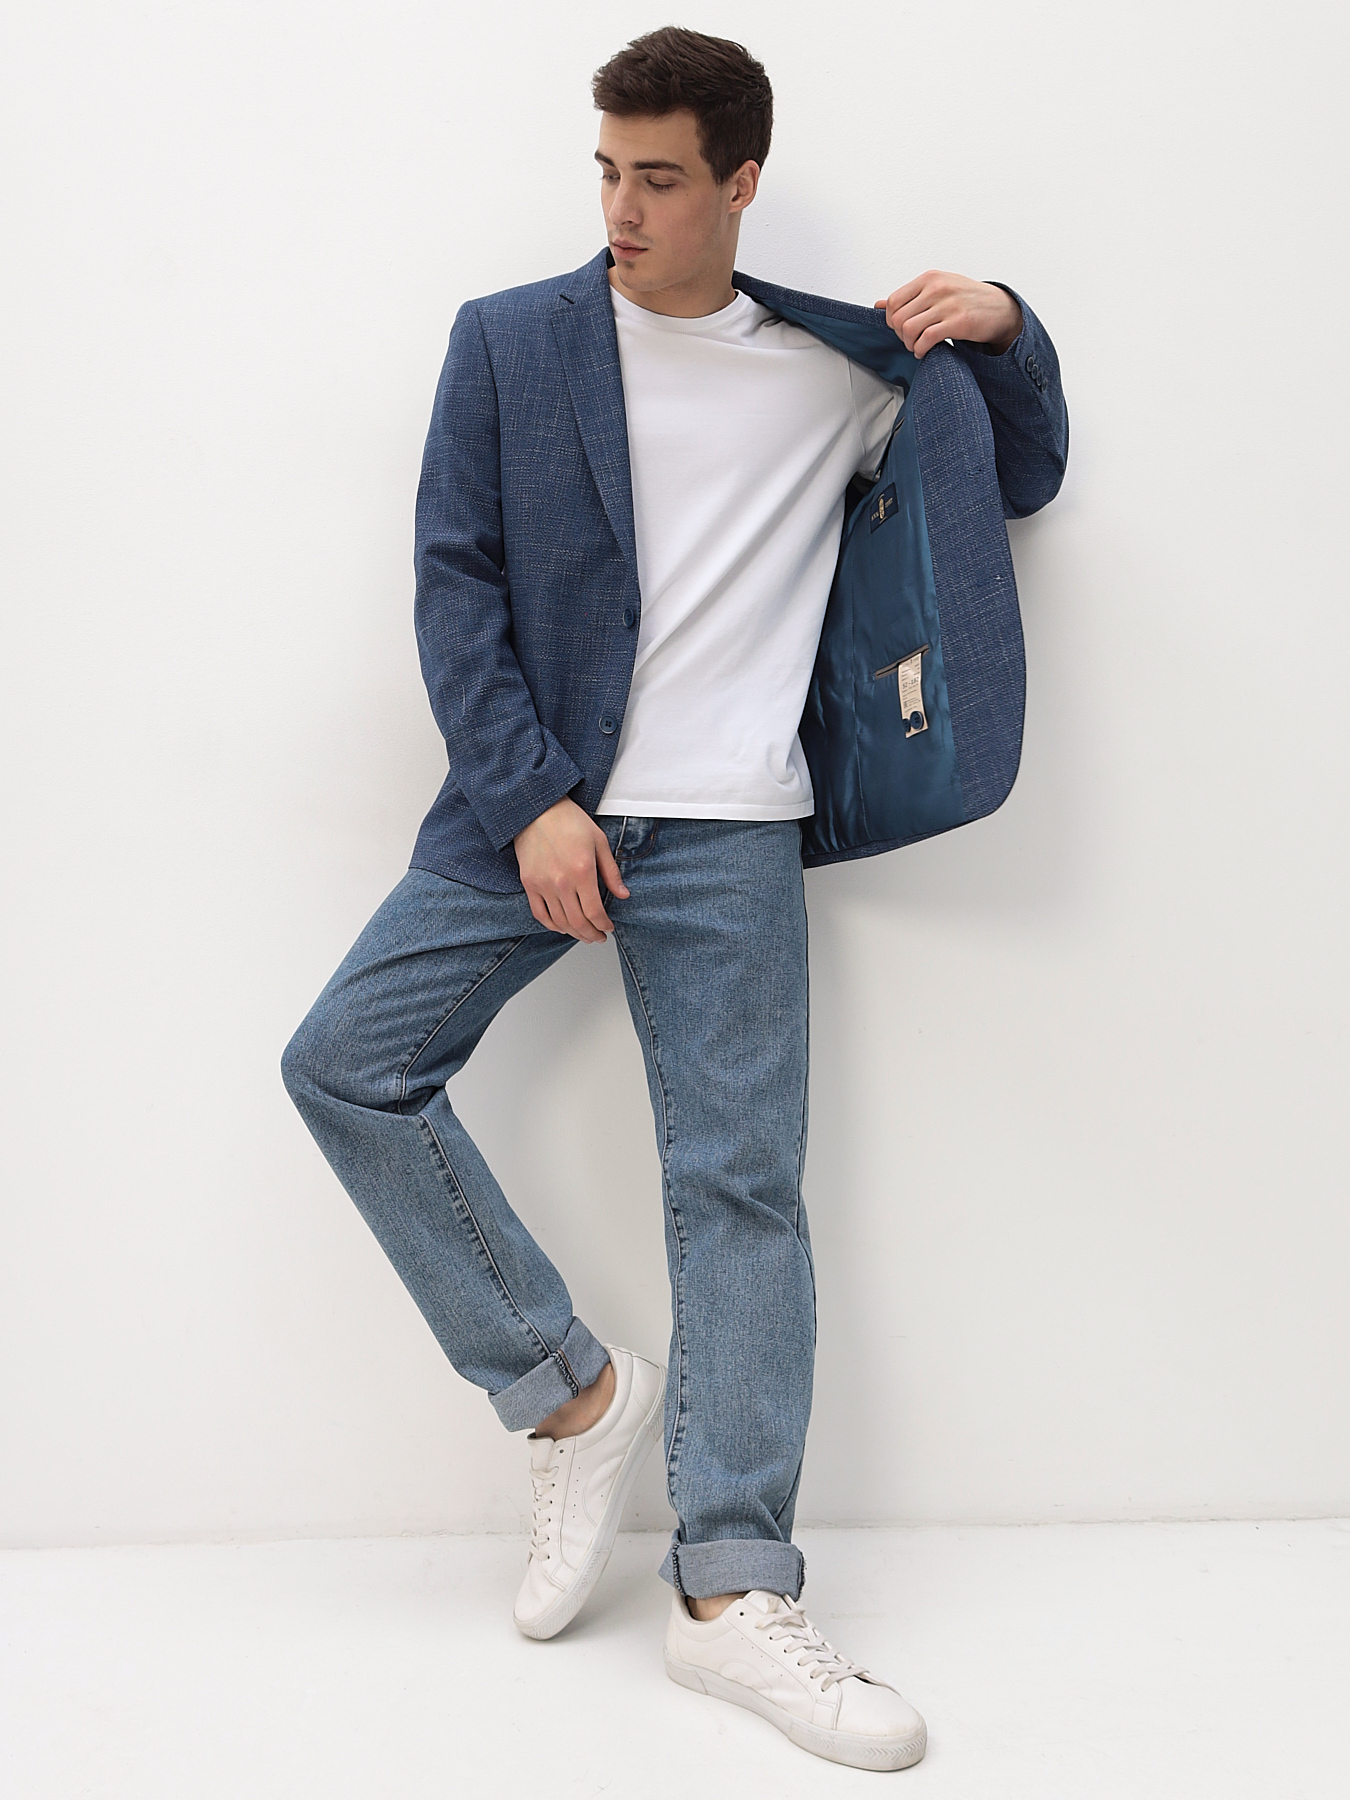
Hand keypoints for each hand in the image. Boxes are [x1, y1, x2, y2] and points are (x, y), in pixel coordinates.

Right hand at [514, 796, 628, 942]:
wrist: (537, 810)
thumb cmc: (569, 821)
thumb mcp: (599, 842)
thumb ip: (611, 872)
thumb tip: (623, 895)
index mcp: (582, 871)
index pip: (595, 912)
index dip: (604, 925)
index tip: (608, 928)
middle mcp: (561, 882)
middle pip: (578, 921)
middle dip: (591, 934)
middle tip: (599, 937)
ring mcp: (543, 884)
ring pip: (560, 921)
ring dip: (574, 933)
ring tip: (583, 935)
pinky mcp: (529, 884)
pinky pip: (540, 914)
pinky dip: (552, 925)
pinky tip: (562, 927)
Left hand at [874, 271, 1022, 358]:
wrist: (999, 307)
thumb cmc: (967, 299)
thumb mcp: (937, 289)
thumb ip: (909, 296)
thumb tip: (878, 305)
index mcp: (929, 278)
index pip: (894, 301)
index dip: (891, 320)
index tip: (901, 328)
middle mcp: (936, 288)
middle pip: (898, 318)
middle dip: (900, 335)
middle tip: (910, 340)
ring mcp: (948, 304)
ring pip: (908, 329)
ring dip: (909, 344)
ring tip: (917, 346)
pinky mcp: (958, 322)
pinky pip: (926, 339)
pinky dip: (920, 350)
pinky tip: (925, 351)